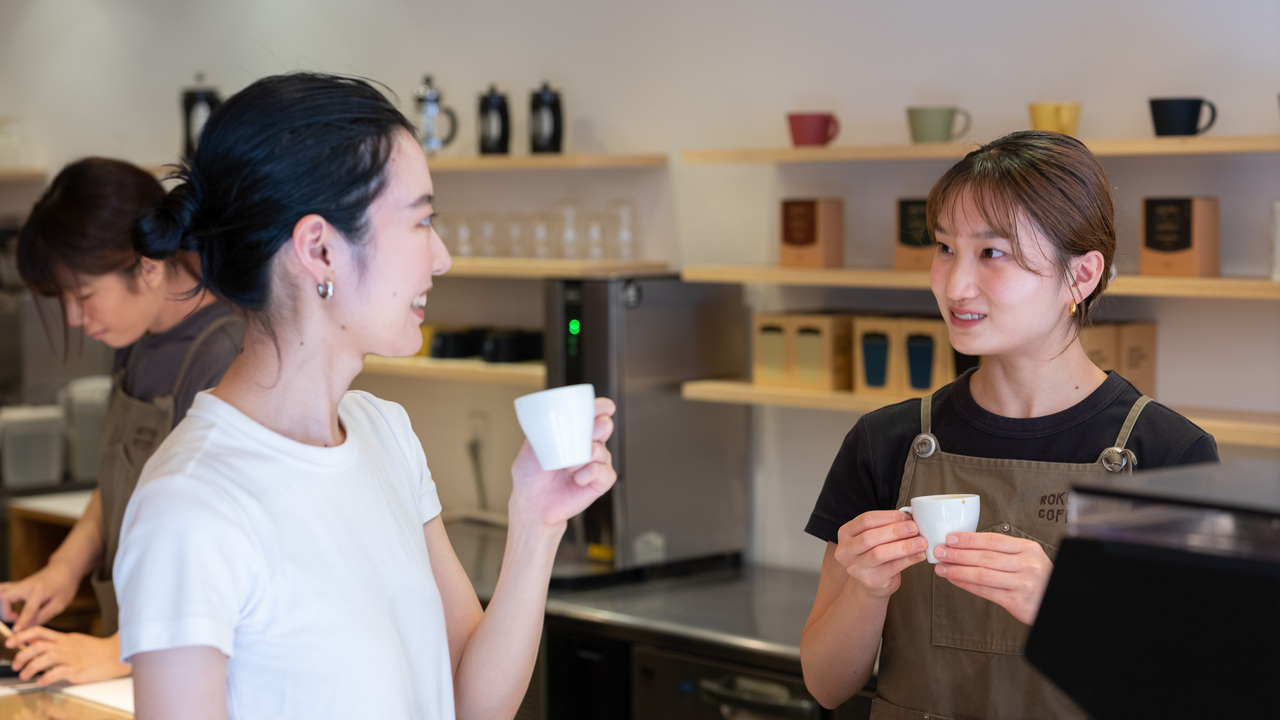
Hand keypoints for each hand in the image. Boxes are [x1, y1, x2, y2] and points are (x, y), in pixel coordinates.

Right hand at [0, 563, 81, 631]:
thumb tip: (24, 628)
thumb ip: (42, 616)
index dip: (22, 620)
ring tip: (13, 615)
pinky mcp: (14, 585)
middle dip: (4, 613)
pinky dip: (1, 602)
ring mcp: (18, 584)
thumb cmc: (63, 587)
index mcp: (40, 590)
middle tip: (16, 619)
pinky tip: (8, 608)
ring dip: (1, 607)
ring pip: (0, 593)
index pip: (30, 608)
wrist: (62, 569)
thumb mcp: (59, 604)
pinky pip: (1, 591)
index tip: (16, 630)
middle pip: (4, 598)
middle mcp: (26, 585)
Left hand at [8, 627, 130, 686]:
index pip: (40, 632)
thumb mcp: (73, 641)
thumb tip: (35, 641)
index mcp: (64, 638)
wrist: (116, 655)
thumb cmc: (96, 650)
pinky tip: (40, 681)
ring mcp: (71, 657)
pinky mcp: (77, 669)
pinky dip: (45, 678)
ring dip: (30, 668)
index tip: (10, 642)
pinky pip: (57, 673)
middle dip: (22, 655)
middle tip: (16, 665)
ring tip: (25, 675)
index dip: (22, 636)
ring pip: (44, 658)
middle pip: (38, 646)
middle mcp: (65, 646)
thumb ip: (54, 641)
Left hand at [509, 397, 617, 528]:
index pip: (594, 414)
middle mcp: (589, 445)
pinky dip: (589, 473)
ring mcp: (596, 463)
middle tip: (584, 436)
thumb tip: (552, 418)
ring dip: (583, 458)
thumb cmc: (531, 477)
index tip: (603, 407)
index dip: (601, 407)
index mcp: (574, 433)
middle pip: (605, 426)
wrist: (532, 503)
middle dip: (597, 427)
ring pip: (603, 450)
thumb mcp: (531, 447)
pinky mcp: (600, 482)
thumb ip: (543, 431)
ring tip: (567, 468)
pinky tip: (577, 479)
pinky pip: (604, 472)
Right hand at [832, 511, 927, 598]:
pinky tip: (919, 554)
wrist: (871, 583)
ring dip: (903, 546)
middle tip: (914, 527)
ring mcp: (856, 567)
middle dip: (895, 530)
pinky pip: (891, 567)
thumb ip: (887, 527)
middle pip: (870, 537)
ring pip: (879, 553)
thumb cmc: (874, 555)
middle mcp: (846, 550)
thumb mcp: (875, 537)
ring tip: (921, 542)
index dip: (888, 516)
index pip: (865, 520)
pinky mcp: (870, 580)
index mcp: (846, 533)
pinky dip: (908, 560)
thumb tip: (911, 518)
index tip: (907, 516)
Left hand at [931, 532, 1052, 624]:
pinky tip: (954, 580)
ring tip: (941, 567)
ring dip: (957, 570)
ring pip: (981, 574)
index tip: (950, 538)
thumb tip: (968, 544)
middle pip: (984, 557)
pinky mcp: (1016, 602)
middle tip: (939, 552)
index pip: (992, 540)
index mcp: (1028, 549)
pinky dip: (966, 584)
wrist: (1054, 599)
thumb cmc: (1038, 577)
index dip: (968, 539)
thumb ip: (1004, 550)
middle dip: (957, 554)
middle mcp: (1026, 565)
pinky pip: (985, 591)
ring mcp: (1022, 584)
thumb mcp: (1028, 557)